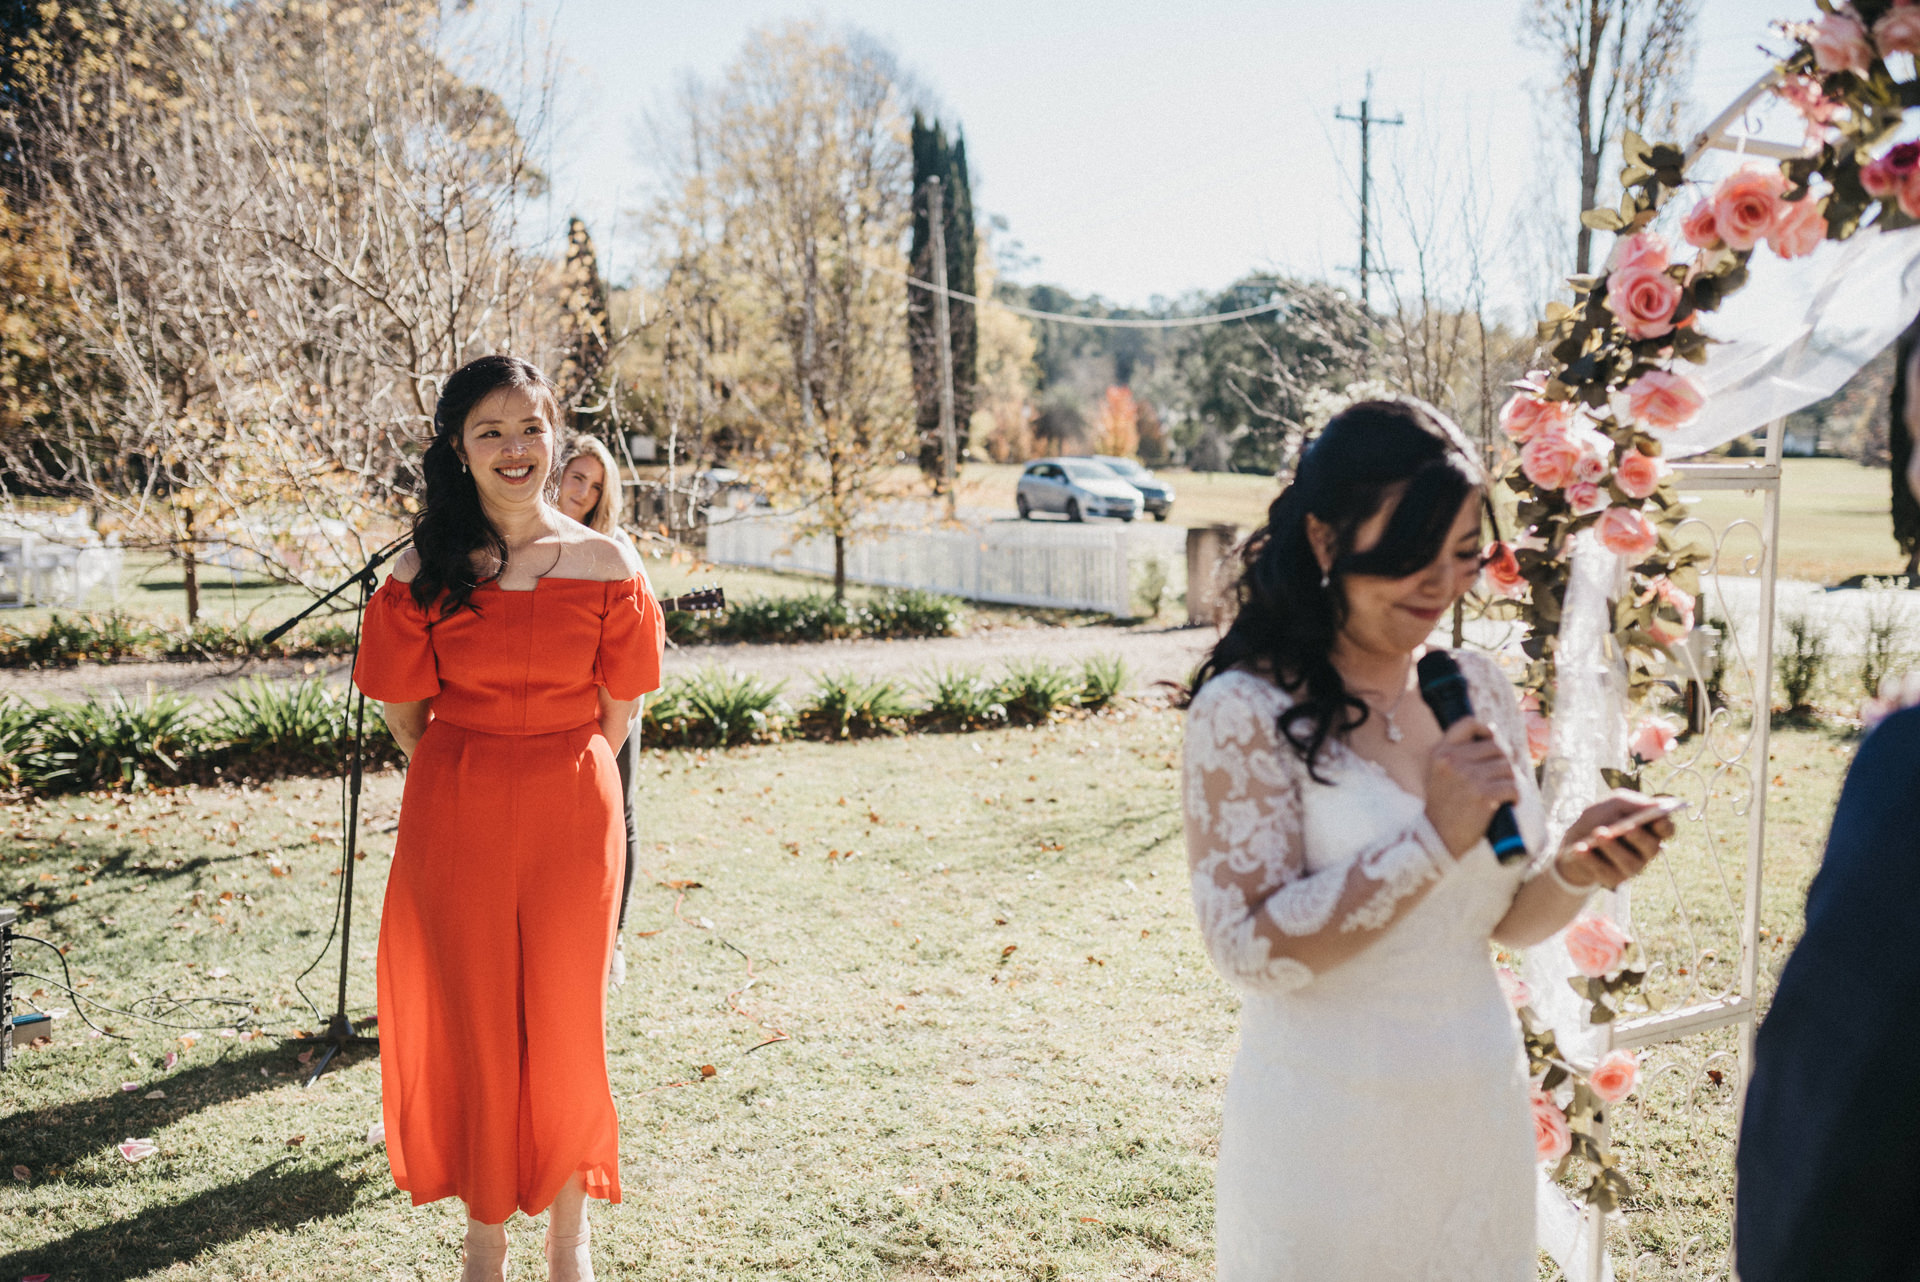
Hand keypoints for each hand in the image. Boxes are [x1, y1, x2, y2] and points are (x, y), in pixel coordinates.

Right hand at [1424, 717, 1520, 857]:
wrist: (1437, 837)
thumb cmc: (1443, 806)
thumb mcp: (1439, 773)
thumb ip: (1458, 754)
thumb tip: (1492, 733)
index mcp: (1440, 752)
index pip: (1467, 723)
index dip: (1485, 729)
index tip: (1491, 741)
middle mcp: (1453, 760)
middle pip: (1495, 747)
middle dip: (1501, 763)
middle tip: (1498, 779)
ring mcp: (1468, 777)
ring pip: (1506, 767)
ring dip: (1509, 780)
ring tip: (1501, 793)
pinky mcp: (1483, 795)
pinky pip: (1512, 786)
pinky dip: (1514, 796)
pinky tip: (1507, 803)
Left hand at [1554, 791, 1675, 890]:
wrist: (1573, 842)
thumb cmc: (1599, 819)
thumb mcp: (1612, 804)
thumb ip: (1631, 803)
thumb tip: (1654, 805)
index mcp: (1650, 829)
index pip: (1666, 830)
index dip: (1665, 826)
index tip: (1658, 819)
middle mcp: (1645, 850)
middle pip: (1651, 847)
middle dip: (1639, 837)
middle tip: (1628, 828)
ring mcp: (1631, 866)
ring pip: (1629, 862)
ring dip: (1613, 848)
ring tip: (1598, 834)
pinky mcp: (1613, 878)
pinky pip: (1605, 871)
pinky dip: (1590, 859)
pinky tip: (1580, 849)